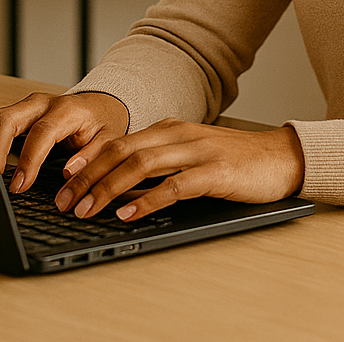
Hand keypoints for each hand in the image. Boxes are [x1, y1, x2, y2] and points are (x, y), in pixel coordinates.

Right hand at [0, 91, 128, 192]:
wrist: (100, 105)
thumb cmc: (103, 123)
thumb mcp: (110, 140)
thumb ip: (93, 156)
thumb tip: (68, 172)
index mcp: (66, 110)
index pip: (41, 132)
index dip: (29, 160)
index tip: (19, 186)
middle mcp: (42, 104)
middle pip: (6, 118)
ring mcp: (27, 107)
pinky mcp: (19, 114)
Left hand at [52, 118, 305, 222]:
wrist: (281, 157)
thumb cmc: (235, 161)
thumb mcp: (191, 154)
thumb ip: (160, 163)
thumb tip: (121, 186)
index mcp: (169, 130)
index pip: (118, 142)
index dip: (87, 161)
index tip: (62, 179)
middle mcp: (178, 135)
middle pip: (120, 151)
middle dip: (87, 176)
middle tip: (64, 201)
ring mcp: (196, 152)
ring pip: (140, 165)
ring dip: (107, 188)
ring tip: (86, 209)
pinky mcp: (214, 172)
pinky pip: (173, 186)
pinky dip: (146, 199)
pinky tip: (128, 213)